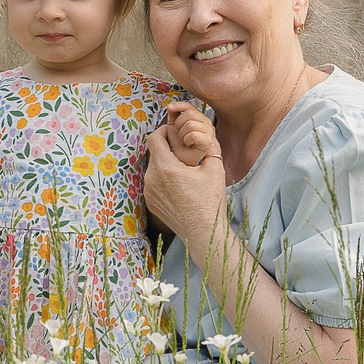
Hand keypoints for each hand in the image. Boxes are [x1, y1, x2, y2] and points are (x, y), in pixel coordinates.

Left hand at [142, 100, 227, 251]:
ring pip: (153, 169)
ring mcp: (149, 192)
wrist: (203, 232)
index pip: (154, 137)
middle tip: (182, 150)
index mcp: (166, 167)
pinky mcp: (150, 202)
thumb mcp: (214, 168)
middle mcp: (152, 178)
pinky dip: (163, 180)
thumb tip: (205, 133)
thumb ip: (207, 145)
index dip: (164, 131)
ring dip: (165, 165)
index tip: (174, 132)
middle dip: (166, 148)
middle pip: (154, 153)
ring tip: (182, 170)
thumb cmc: (210, 200)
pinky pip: (153, 184)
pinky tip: (178, 186)